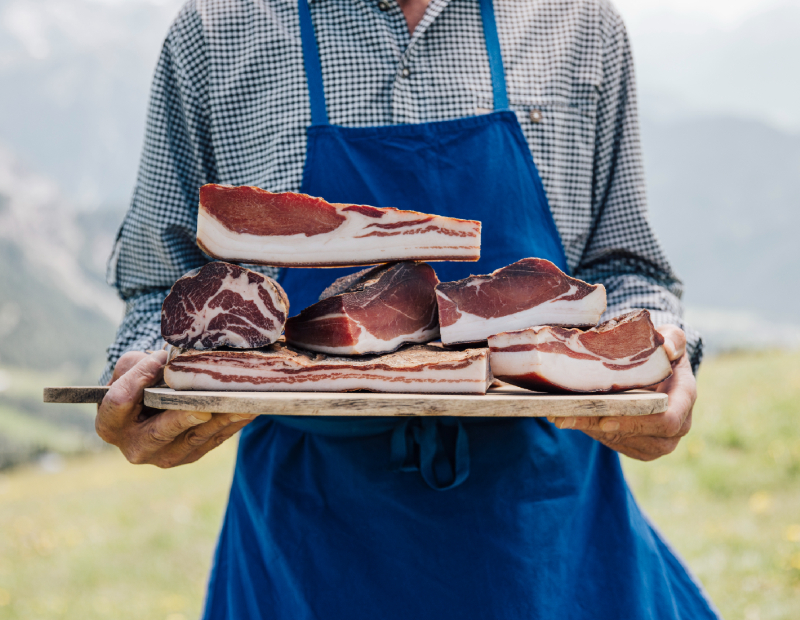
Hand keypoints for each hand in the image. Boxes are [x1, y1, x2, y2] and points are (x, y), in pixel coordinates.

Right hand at [96, 350, 255, 467]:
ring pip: (194, 438)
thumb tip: (167, 360)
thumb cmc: (137, 382)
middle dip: (184, 417)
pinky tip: (248, 410)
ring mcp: (164, 456)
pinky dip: (232, 425)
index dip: (137, 379)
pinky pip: (213, 441)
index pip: (119, 402)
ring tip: (240, 403)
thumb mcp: (130, 368)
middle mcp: (135, 446)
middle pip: (159, 432)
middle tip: (205, 406)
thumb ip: (140, 365)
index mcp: (110, 424)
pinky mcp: (190, 456)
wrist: (148, 407)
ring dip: (220, 419)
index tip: (160, 358)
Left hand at [547, 324, 696, 460]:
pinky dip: (589, 430)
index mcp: (685, 398)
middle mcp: (677, 425)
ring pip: (622, 441)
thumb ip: (672, 338)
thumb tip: (669, 349)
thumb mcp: (669, 336)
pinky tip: (566, 417)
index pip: (668, 420)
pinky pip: (614, 443)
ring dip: (589, 429)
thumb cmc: (659, 350)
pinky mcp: (638, 446)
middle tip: (568, 415)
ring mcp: (658, 440)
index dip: (638, 422)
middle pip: (640, 436)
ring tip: (560, 414)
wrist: (654, 368)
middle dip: (602, 426)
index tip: (606, 419)